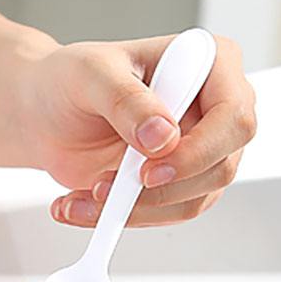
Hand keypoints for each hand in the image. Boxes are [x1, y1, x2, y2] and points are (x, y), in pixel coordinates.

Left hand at [19, 33, 256, 226]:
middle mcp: (213, 108)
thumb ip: (126, 100)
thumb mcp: (90, 74)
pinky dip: (124, 218)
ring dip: (137, 209)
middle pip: (221, 166)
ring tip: (86, 195)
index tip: (149, 170)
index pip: (234, 116)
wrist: (46, 111)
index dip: (198, 151)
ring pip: (195, 199)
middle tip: (107, 186)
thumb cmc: (71, 79)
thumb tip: (163, 136)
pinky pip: (167, 214)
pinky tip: (85, 205)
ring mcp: (199, 148)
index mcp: (208, 63)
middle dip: (162, 189)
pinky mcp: (178, 181)